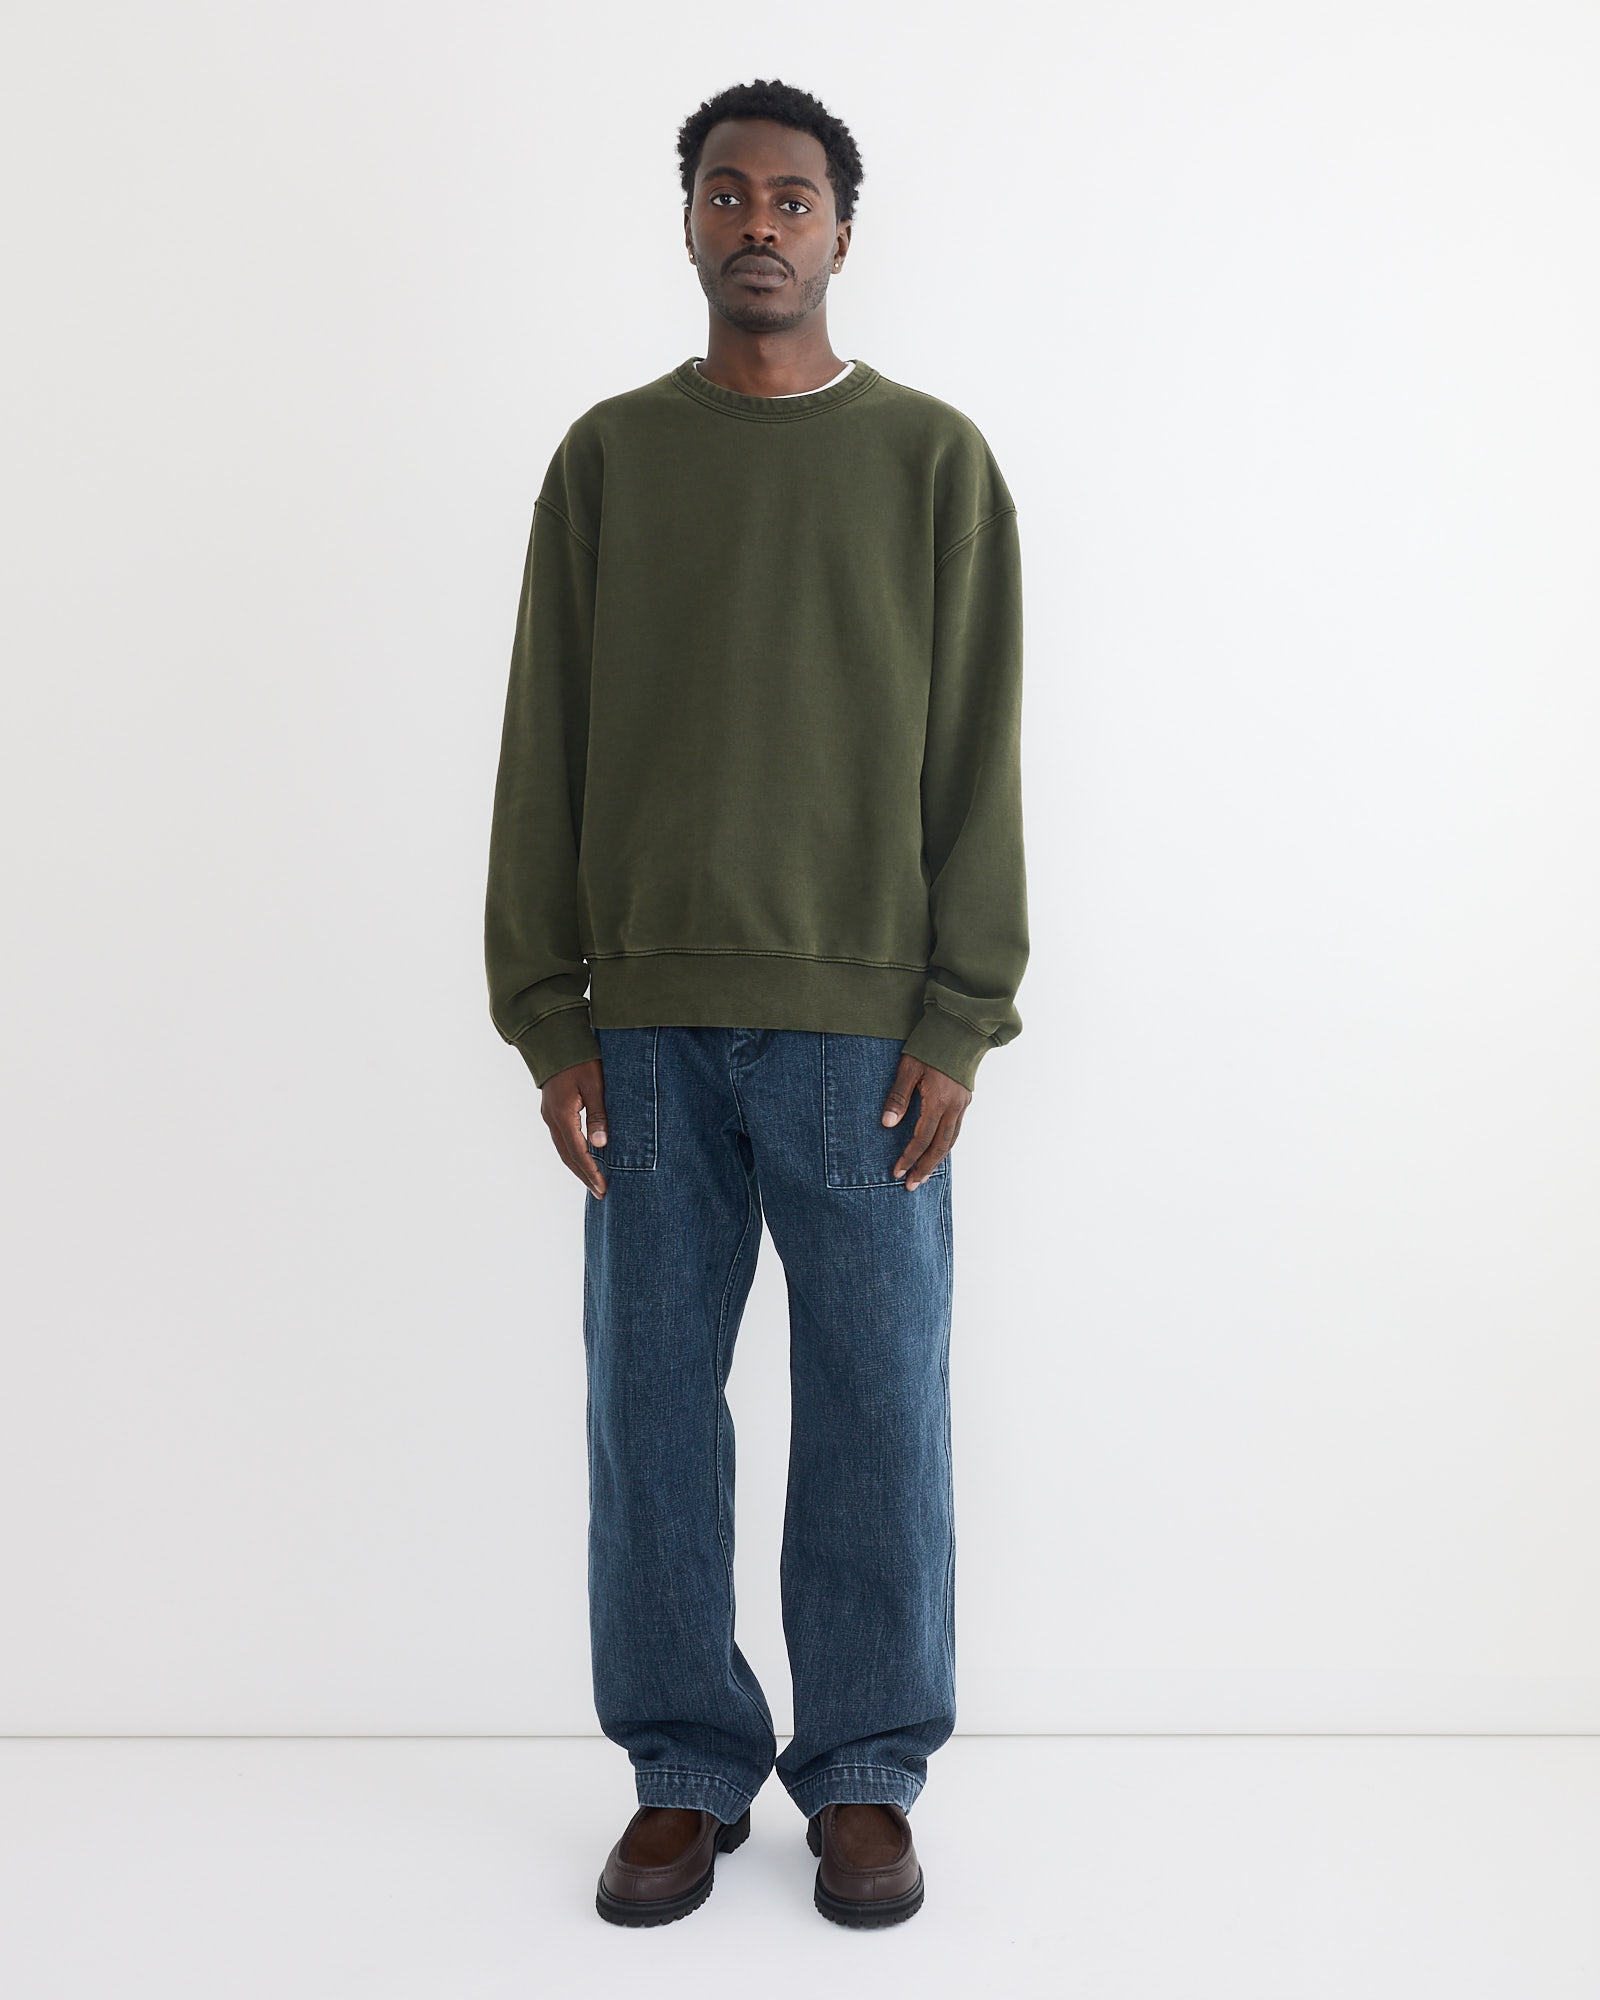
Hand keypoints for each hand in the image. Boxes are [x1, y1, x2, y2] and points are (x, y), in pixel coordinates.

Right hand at [542, 1058, 608, 1197]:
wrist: (555, 1039)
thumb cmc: (580, 1058)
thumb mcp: (595, 1085)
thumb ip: (598, 1115)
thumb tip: (600, 1145)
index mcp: (562, 1114)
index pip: (578, 1152)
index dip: (591, 1172)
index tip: (603, 1188)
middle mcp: (552, 1119)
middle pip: (567, 1156)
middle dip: (584, 1176)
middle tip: (600, 1192)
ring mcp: (549, 1115)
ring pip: (562, 1149)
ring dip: (578, 1166)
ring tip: (593, 1181)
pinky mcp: (552, 1110)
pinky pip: (561, 1139)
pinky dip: (572, 1153)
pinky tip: (584, 1157)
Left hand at [882, 1054, 969, 1188]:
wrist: (960, 1028)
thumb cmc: (930, 1045)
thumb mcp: (908, 1068)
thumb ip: (898, 1097)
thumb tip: (887, 1125)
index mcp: (938, 1100)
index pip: (921, 1138)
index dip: (908, 1157)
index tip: (896, 1171)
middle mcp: (954, 1106)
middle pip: (939, 1146)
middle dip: (925, 1168)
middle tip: (911, 1185)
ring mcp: (962, 1103)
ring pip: (951, 1140)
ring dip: (937, 1160)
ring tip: (924, 1175)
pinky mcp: (965, 1099)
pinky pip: (956, 1129)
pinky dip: (946, 1144)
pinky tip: (937, 1151)